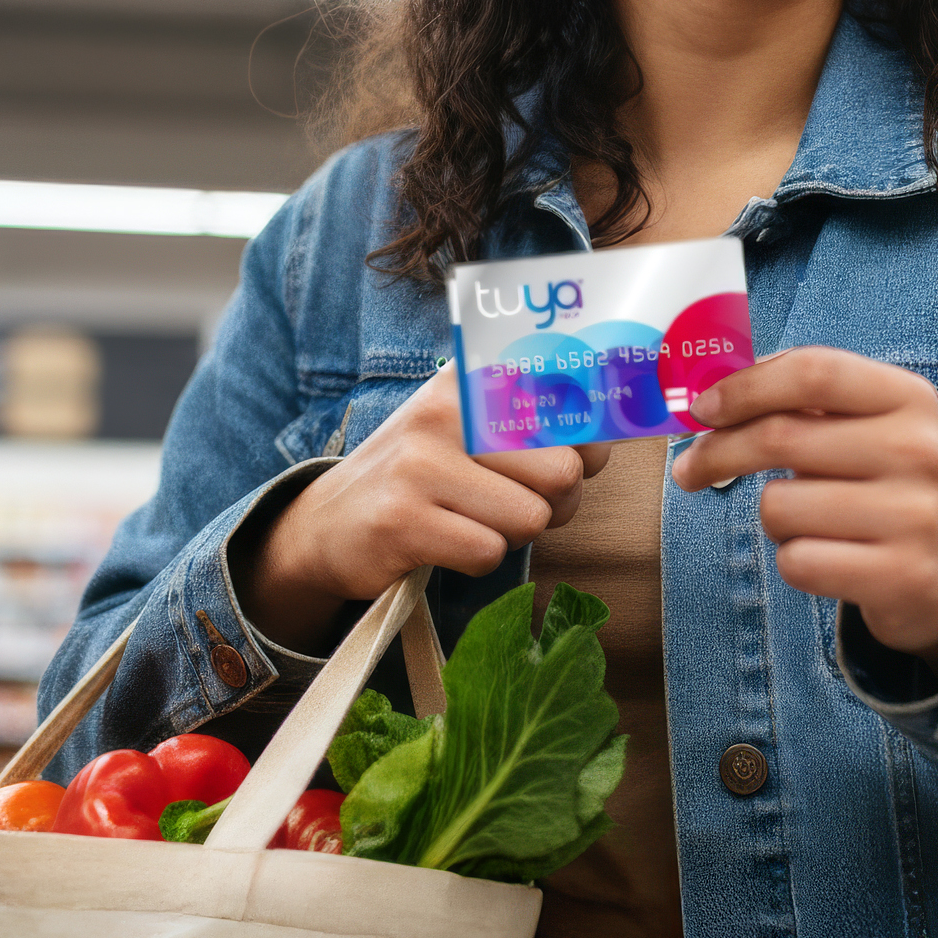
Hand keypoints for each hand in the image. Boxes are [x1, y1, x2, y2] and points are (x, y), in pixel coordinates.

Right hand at [241, 367, 591, 648]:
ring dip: (514, 534)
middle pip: (564, 470)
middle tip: (513, 506)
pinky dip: (479, 559)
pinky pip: (489, 552)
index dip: (587, 446)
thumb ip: (537, 421)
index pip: (571, 402)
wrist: (327, 524)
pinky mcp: (402, 520)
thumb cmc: (422, 477)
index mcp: (469, 377)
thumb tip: (610, 435)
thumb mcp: (468, 427)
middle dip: (554, 504)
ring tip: (475, 522)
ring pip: (532, 517)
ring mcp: (419, 464)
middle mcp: (444, 409)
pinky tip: (446, 543)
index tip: (567, 459)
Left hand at [669, 348, 937, 672]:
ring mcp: (915, 516)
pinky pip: (797, 562)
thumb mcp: (871, 430)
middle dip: (718, 452)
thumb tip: (711, 397)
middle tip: (689, 468)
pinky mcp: (901, 576)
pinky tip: (828, 559)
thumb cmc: (889, 489)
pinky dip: (794, 561)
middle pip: (781, 437)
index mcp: (910, 399)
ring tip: (809, 523)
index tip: (702, 408)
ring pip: (779, 506)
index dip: (746, 386)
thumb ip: (805, 405)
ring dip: (773, 518)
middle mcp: (920, 451)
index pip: (814, 372)